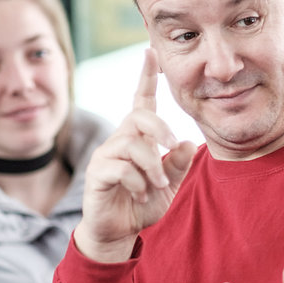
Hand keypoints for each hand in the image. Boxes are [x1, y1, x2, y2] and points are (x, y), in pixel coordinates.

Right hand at [74, 48, 196, 262]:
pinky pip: (120, 168)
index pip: (142, 100)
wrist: (119, 231)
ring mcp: (107, 155)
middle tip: (172, 145)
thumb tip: (187, 142)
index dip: (146, 77)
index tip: (150, 51)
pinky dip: (137, 182)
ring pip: (132, 144)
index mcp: (140, 137)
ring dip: (152, 167)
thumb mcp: (170, 184)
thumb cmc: (143, 203)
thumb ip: (178, 165)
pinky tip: (140, 194)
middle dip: (160, 128)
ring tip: (157, 185)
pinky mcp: (97, 173)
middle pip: (139, 115)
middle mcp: (121, 139)